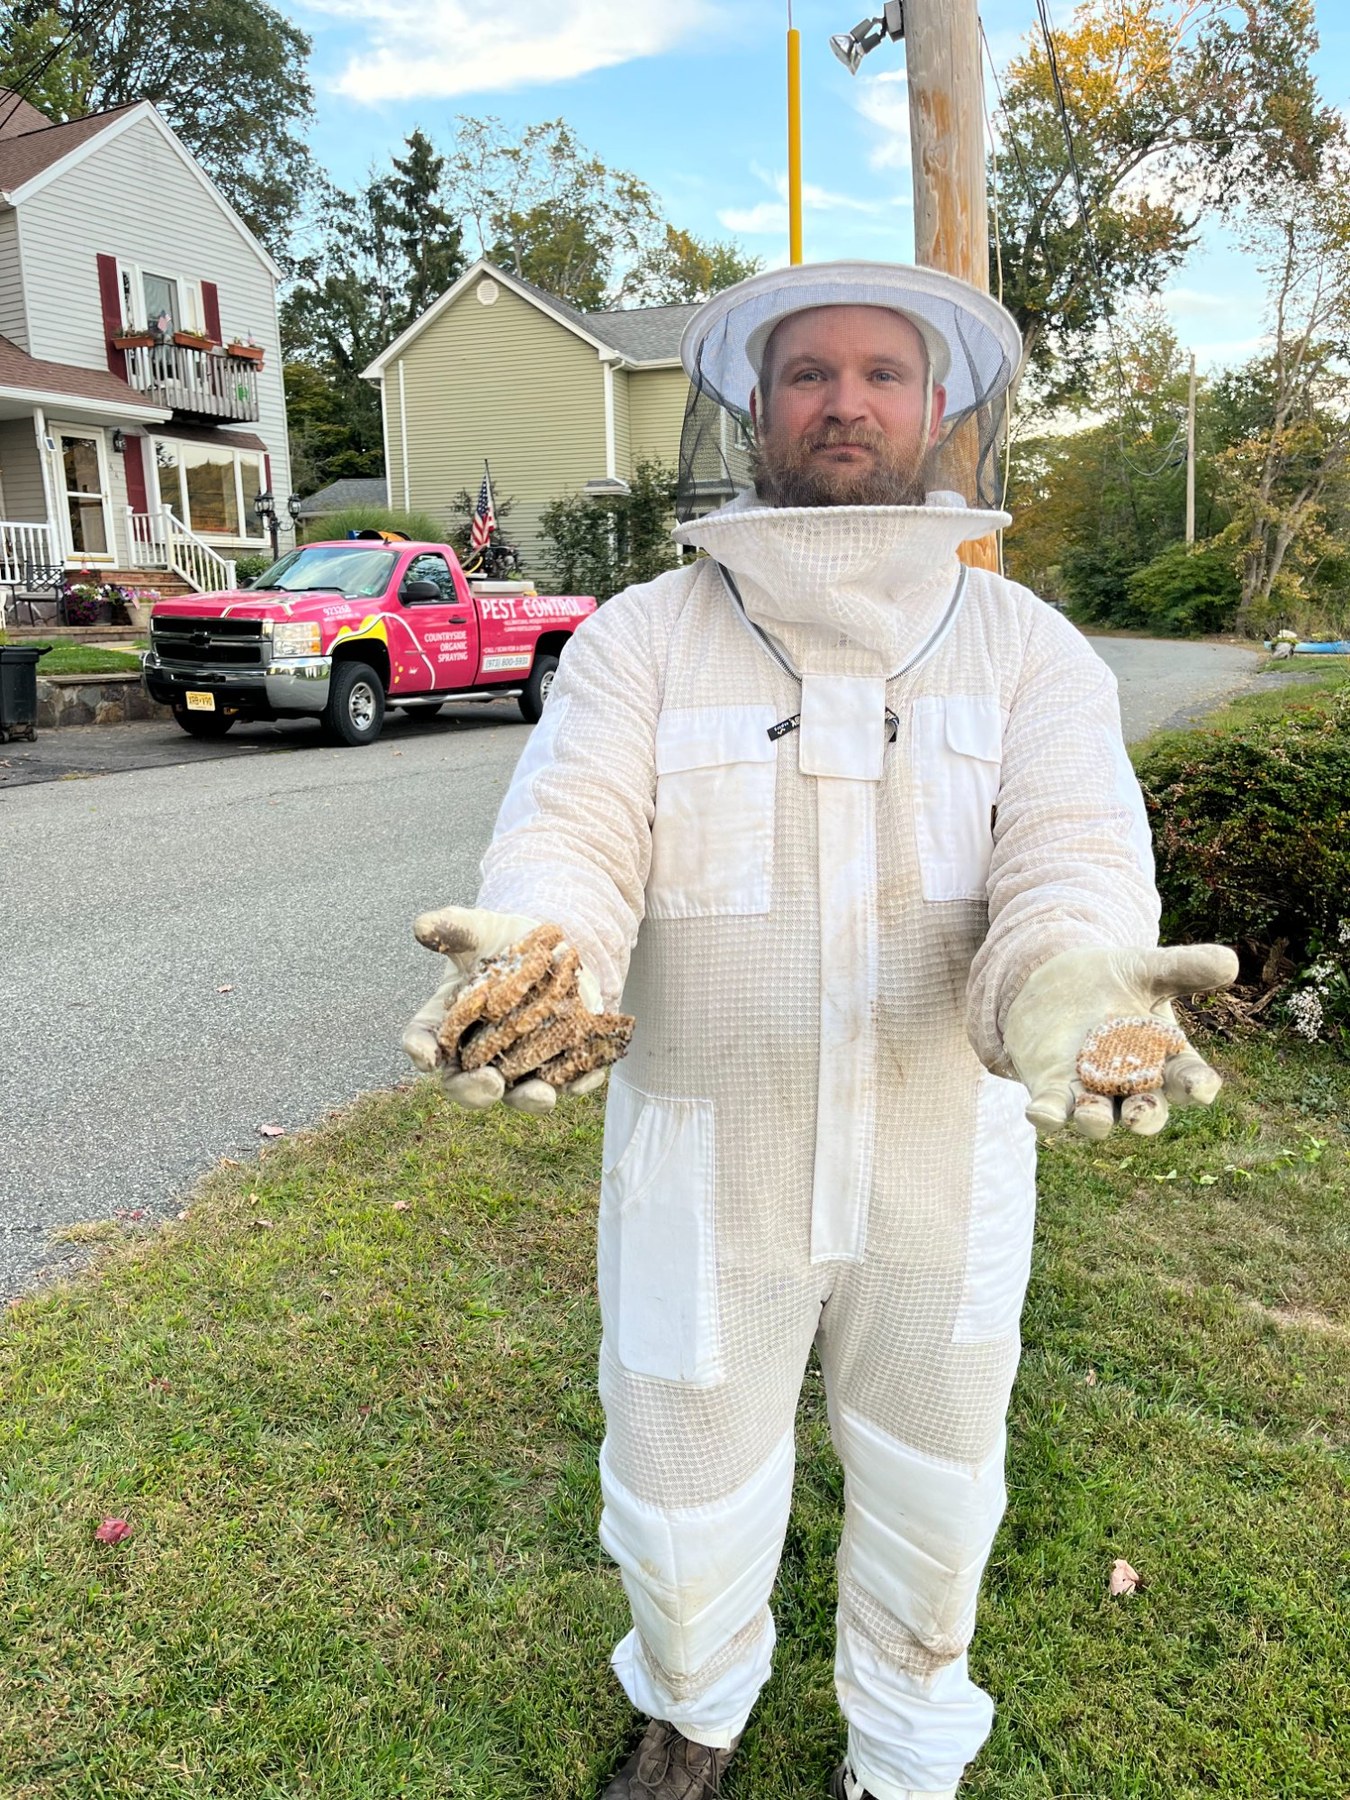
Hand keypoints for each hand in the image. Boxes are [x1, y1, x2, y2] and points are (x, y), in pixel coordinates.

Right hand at [402, 904, 605, 1113]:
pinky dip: (576, 1083)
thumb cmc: (499, 940)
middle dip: (475, 1090)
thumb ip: (453, 927)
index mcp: (444, 1023)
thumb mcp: (478, 929)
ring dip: (529, 1099)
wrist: (549, 945)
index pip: (422, 1041)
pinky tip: (586, 1078)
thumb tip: (422, 926)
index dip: (420, 1050)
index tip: (427, 1056)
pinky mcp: (557, 1064)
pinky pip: (566, 1082)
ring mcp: (517, 1064)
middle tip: (490, 1083)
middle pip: (465, 1085)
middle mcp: (475, 1054)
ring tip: (541, 1095)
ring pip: (517, 1094)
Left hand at [1003, 944, 1238, 1139]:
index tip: (1202, 1088)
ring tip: (1092, 1115)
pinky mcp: (1053, 1090)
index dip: (1197, 1086)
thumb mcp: (1147, 969)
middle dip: (1146, 1116)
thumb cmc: (1116, 979)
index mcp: (1166, 1059)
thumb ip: (1184, 968)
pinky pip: (1053, 1110)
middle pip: (1147, 1110)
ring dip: (1096, 1120)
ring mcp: (1092, 1091)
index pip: (1189, 1079)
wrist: (1059, 981)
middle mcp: (1133, 1085)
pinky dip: (1048, 1114)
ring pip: (1100, 1118)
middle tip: (1141, 1115)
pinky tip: (1040, 1114)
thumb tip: (1230, 961)